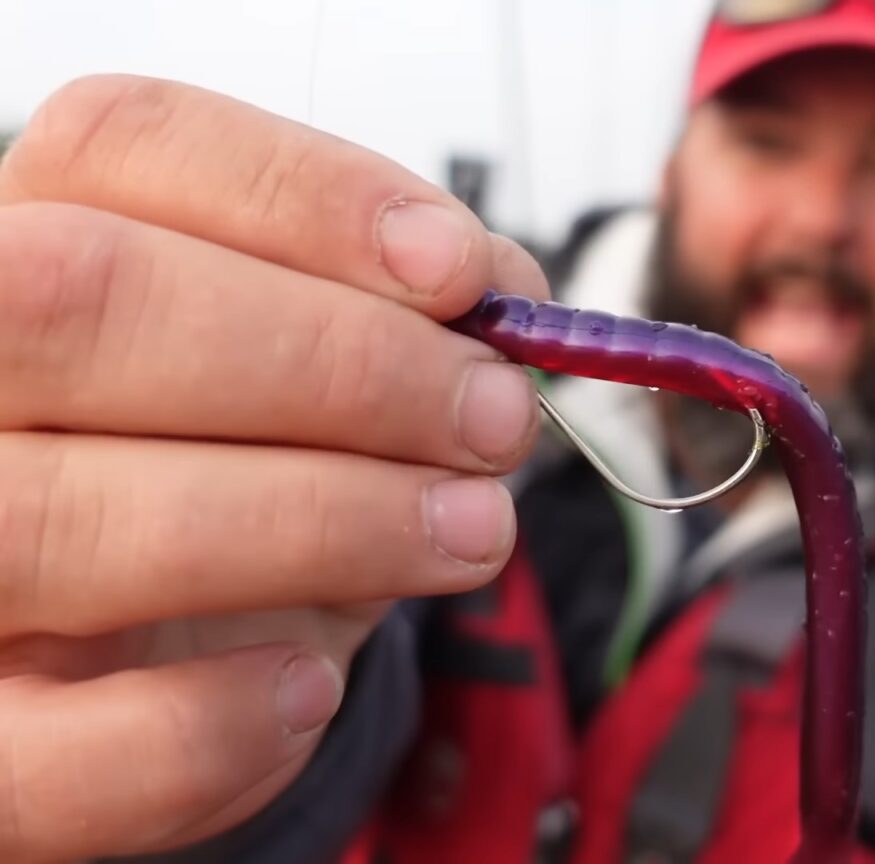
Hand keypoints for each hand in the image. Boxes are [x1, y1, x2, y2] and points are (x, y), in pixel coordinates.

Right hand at [0, 75, 546, 860]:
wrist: (154, 664)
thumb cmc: (246, 478)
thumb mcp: (329, 377)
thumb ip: (402, 318)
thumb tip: (506, 299)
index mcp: (22, 249)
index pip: (123, 143)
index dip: (307, 197)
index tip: (464, 274)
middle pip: (78, 299)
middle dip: (337, 363)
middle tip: (494, 419)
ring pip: (58, 518)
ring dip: (319, 521)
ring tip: (471, 530)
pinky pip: (46, 756)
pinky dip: (204, 727)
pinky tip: (307, 690)